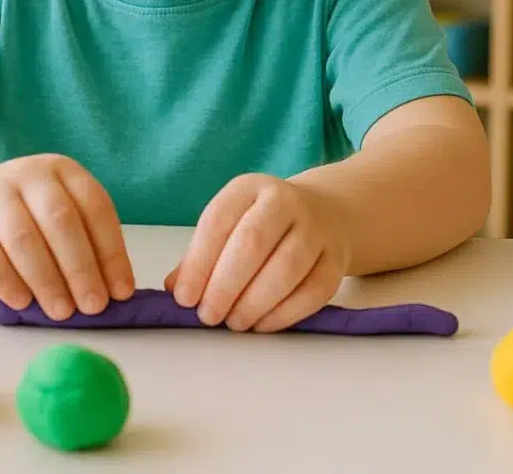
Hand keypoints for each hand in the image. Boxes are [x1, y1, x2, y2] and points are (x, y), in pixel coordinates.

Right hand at [0, 154, 133, 319]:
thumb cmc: (25, 216)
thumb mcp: (58, 215)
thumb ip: (85, 244)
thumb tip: (113, 292)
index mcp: (65, 171)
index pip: (96, 208)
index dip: (112, 251)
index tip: (121, 291)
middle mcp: (31, 174)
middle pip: (60, 220)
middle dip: (81, 268)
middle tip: (93, 306)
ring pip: (23, 237)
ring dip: (46, 280)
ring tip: (62, 312)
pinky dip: (6, 281)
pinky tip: (22, 304)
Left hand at [164, 173, 352, 332]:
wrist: (325, 214)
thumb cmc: (261, 225)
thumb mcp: (228, 225)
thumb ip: (200, 255)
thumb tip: (176, 288)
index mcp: (249, 188)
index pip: (219, 221)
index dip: (199, 263)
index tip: (184, 297)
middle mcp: (285, 202)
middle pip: (253, 243)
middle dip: (225, 285)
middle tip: (208, 315)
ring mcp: (316, 229)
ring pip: (286, 269)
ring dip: (254, 303)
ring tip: (234, 323)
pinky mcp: (336, 260)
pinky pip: (313, 292)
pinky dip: (283, 314)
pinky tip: (261, 324)